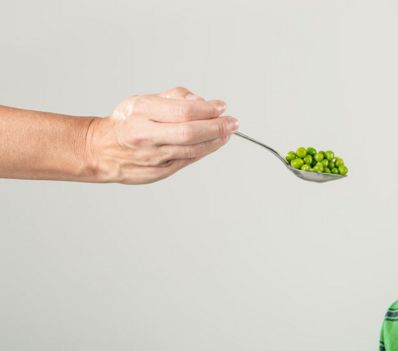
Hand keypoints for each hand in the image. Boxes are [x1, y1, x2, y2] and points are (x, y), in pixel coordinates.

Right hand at [86, 87, 238, 183]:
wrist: (100, 150)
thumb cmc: (125, 122)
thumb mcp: (144, 99)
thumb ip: (175, 97)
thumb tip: (202, 101)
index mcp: (141, 111)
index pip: (183, 111)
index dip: (207, 109)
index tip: (221, 106)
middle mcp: (146, 134)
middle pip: (190, 132)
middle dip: (217, 127)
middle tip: (233, 122)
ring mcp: (152, 156)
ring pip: (192, 150)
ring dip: (215, 141)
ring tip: (228, 132)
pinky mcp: (158, 172)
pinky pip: (187, 160)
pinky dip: (204, 151)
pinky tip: (214, 143)